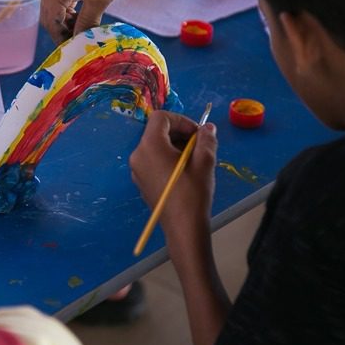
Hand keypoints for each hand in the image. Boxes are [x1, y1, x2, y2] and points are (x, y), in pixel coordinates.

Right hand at [40, 0, 139, 42]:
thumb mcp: (98, 0)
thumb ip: (86, 23)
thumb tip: (79, 43)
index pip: (51, 22)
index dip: (61, 39)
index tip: (74, 52)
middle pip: (51, 18)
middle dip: (63, 33)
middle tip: (79, 47)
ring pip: (57, 14)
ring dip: (68, 27)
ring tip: (84, 36)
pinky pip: (63, 7)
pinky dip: (72, 18)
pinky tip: (84, 25)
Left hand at [129, 111, 217, 238]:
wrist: (183, 226)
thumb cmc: (193, 192)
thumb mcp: (205, 161)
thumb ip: (206, 139)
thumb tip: (207, 128)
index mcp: (150, 146)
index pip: (160, 118)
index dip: (181, 120)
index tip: (197, 133)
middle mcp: (138, 155)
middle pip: (157, 132)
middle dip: (179, 133)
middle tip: (199, 145)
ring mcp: (137, 170)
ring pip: (155, 147)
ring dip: (175, 146)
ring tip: (194, 159)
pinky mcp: (141, 182)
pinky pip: (153, 161)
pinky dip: (167, 159)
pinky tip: (183, 172)